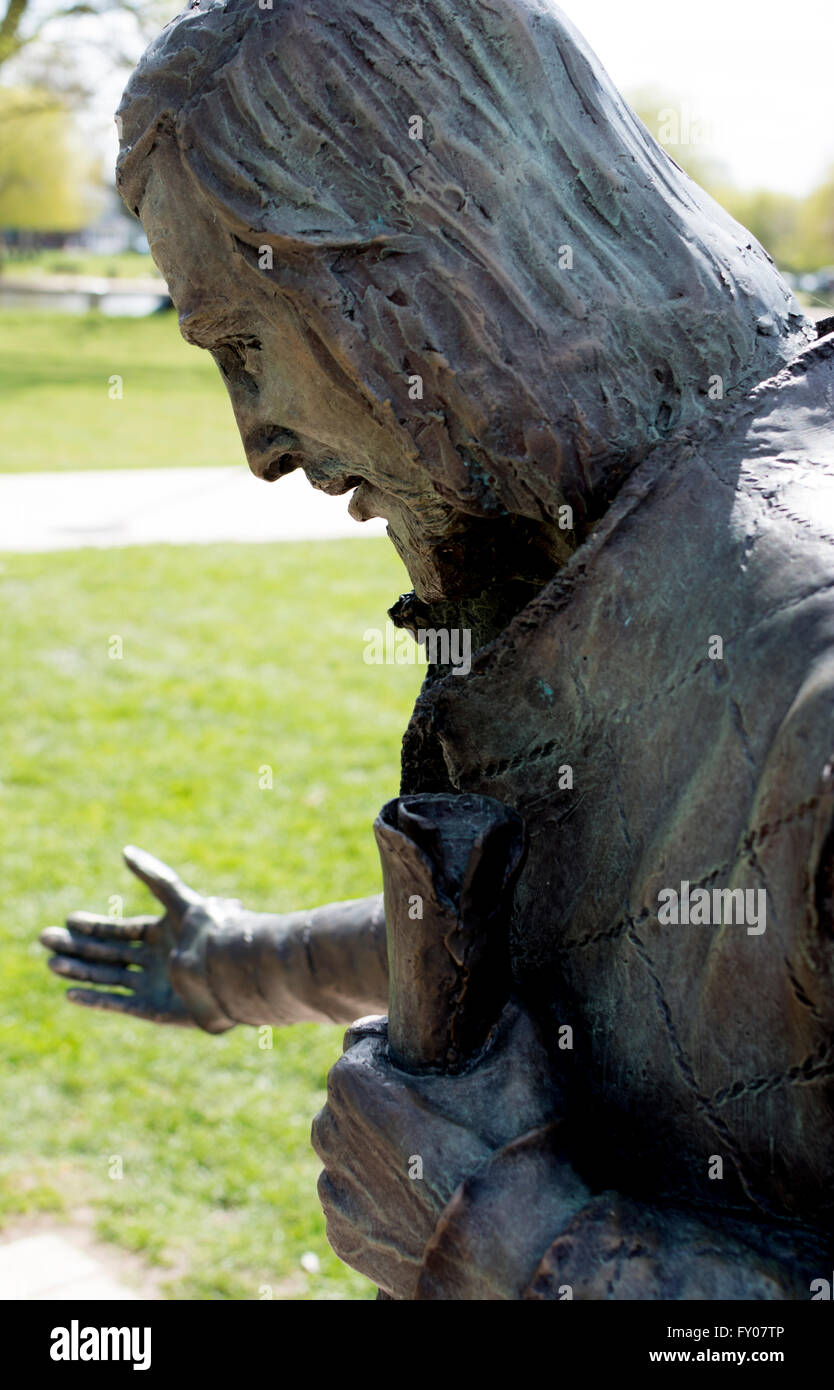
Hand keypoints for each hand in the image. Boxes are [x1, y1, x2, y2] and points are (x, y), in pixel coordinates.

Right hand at [39, 847, 232, 1029]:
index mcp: (162, 935)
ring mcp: (154, 985)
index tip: (68, 920)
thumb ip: (153, 876)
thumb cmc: (209, 933)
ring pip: (108, 976)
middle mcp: (155, 960)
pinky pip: (118, 1003)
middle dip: (77, 947)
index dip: (94, 925)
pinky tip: (70, 994)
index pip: (120, 930)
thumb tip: (125, 850)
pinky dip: (94, 999)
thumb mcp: (179, 899)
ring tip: (52, 963)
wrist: (230, 972)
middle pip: (108, 953)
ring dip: (79, 971)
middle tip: (45, 939)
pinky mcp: (154, 1009)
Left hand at [311, 1003, 558, 1297]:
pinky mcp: (345, 1241)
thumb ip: (507, 1006)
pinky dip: (383, 1197)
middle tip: (445, 1112)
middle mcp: (328, 1133)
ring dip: (383, 1148)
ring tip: (439, 1161)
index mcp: (353, 1082)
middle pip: (354, 1097)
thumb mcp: (526, 1052)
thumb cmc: (519, 1144)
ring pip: (353, 1150)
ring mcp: (334, 1193)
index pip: (361, 1041)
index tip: (435, 1061)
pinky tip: (427, 1199)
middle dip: (390, 1097)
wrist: (523, 1252)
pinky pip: (357, 1202)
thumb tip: (508, 987)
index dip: (401, 1047)